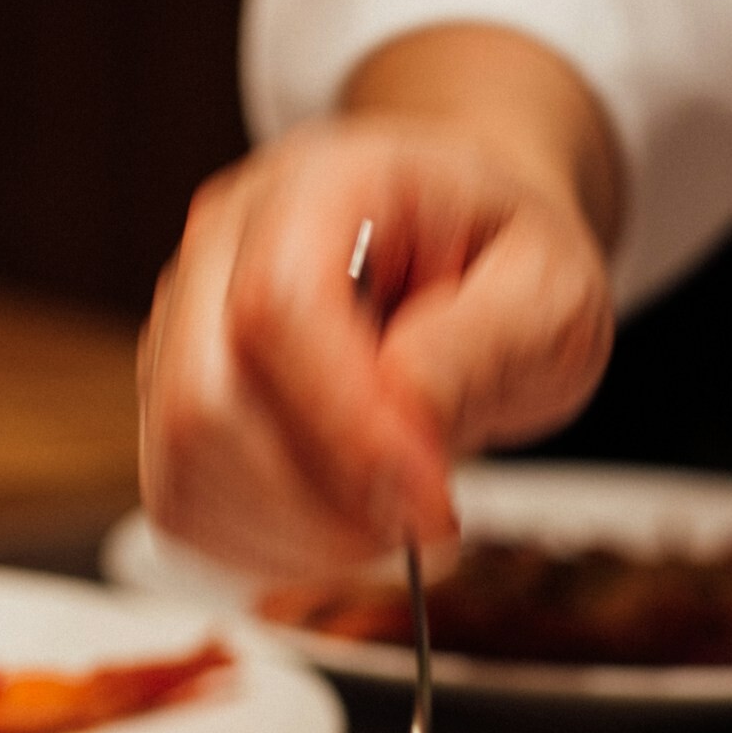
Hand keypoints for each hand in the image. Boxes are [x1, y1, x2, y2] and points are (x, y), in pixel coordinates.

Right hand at [138, 29, 618, 579]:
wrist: (467, 251)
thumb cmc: (504, 261)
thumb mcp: (552, 291)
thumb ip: (486, 342)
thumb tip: (406, 409)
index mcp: (323, 185)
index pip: (279, 306)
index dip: (348, 427)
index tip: (429, 504)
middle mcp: (226, 244)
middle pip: (207, 399)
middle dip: (322, 500)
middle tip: (424, 524)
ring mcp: (187, 322)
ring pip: (186, 463)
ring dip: (296, 535)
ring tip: (394, 527)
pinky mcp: (179, 400)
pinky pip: (184, 502)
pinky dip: (265, 547)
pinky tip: (345, 534)